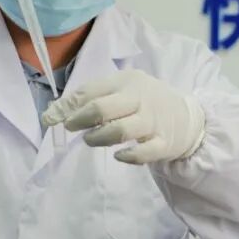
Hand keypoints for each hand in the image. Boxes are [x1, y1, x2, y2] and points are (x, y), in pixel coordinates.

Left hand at [43, 70, 205, 164]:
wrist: (187, 116)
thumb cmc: (144, 102)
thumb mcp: (120, 90)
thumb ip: (90, 98)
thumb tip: (52, 113)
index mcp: (126, 81)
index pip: (90, 91)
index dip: (67, 106)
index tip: (51, 118)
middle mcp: (140, 98)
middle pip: (102, 108)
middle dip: (79, 120)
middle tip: (72, 128)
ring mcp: (152, 122)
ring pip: (119, 131)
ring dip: (98, 138)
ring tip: (91, 139)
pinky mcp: (163, 143)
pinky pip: (143, 153)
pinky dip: (128, 156)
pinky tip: (118, 156)